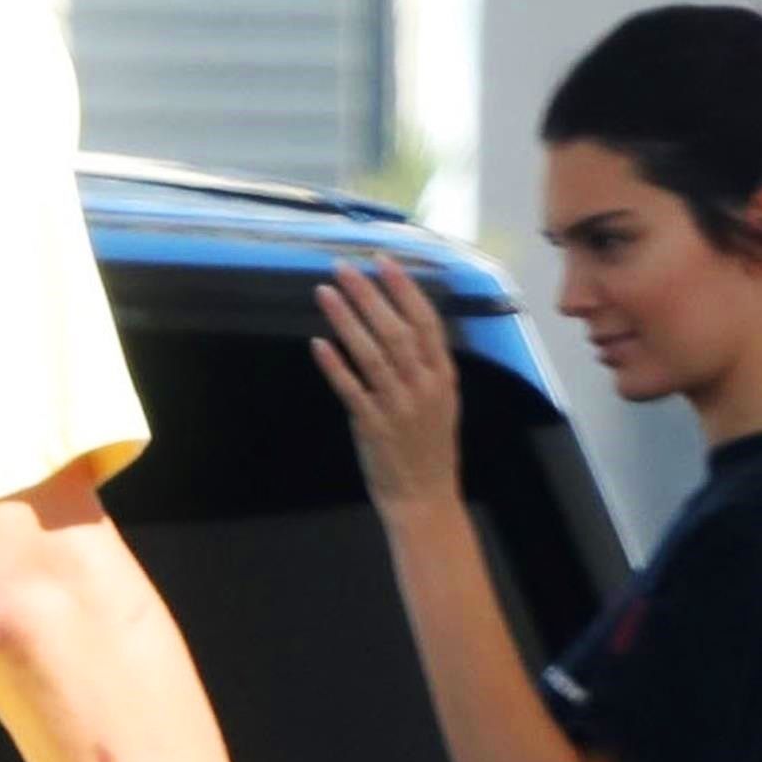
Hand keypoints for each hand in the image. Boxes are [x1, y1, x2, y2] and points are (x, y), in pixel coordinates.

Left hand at [312, 256, 464, 511]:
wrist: (425, 498)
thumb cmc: (430, 449)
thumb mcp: (443, 402)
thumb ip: (429, 366)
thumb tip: (407, 325)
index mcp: (443, 376)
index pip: (425, 321)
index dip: (403, 289)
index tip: (382, 262)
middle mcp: (423, 386)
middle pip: (395, 331)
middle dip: (368, 295)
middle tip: (343, 268)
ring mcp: (398, 406)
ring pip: (371, 354)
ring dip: (346, 320)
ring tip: (325, 293)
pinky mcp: (373, 427)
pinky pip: (351, 390)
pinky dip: (335, 366)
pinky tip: (319, 344)